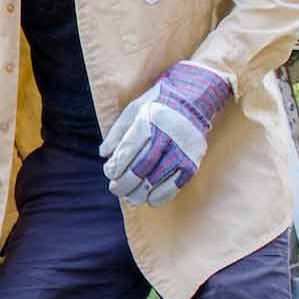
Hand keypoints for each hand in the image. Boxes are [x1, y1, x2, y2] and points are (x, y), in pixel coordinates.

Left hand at [101, 62, 232, 206]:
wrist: (194, 98)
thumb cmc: (158, 104)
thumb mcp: (135, 109)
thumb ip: (118, 132)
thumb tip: (103, 154)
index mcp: (150, 119)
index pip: (129, 149)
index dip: (116, 165)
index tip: (109, 173)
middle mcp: (168, 135)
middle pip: (142, 166)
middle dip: (125, 183)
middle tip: (115, 189)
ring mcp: (182, 149)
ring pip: (158, 178)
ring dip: (141, 192)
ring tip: (130, 198)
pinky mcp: (193, 160)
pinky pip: (176, 183)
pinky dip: (162, 195)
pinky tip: (150, 199)